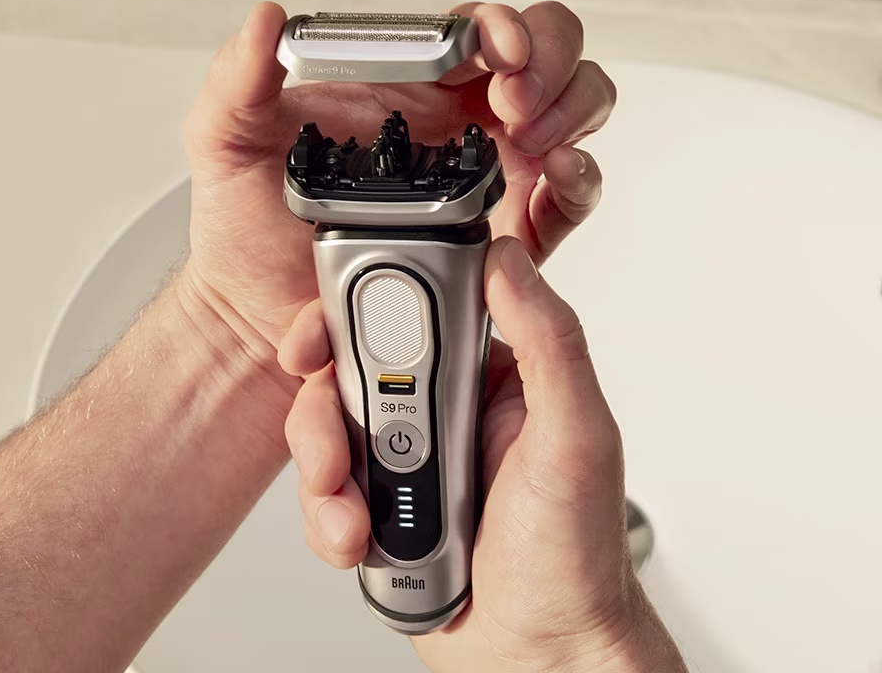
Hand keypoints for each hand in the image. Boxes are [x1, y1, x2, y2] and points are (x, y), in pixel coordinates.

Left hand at [178, 2, 611, 386]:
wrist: (254, 321)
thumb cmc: (243, 229)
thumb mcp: (223, 143)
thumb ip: (237, 79)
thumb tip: (266, 18)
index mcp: (402, 84)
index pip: (477, 29)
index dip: (503, 26)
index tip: (496, 51)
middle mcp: (455, 123)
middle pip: (546, 57)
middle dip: (551, 65)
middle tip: (517, 105)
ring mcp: (485, 177)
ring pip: (570, 115)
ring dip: (571, 114)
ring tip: (534, 144)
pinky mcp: (501, 239)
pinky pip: (567, 199)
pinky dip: (579, 182)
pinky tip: (553, 182)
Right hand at [278, 239, 685, 670]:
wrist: (541, 657)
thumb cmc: (575, 559)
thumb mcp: (577, 435)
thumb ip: (548, 341)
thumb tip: (509, 261)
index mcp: (488, 379)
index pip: (406, 317)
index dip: (351, 318)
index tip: (317, 337)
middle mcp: (441, 414)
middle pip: (346, 375)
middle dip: (326, 416)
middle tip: (341, 454)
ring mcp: (403, 464)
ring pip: (323, 437)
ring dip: (326, 479)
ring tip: (360, 517)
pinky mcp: (374, 511)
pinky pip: (319, 498)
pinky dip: (328, 522)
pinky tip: (363, 542)